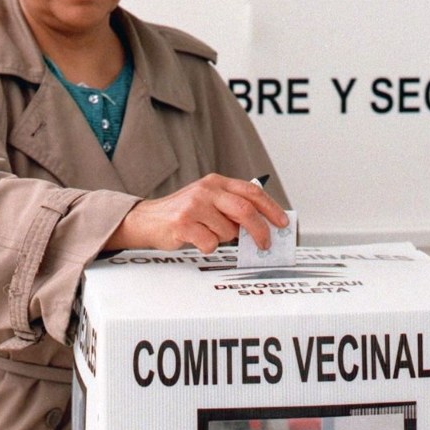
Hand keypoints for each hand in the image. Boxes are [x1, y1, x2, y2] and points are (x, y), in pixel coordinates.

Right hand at [106, 173, 288, 254]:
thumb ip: (232, 207)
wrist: (147, 219)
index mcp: (216, 182)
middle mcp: (206, 190)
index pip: (252, 192)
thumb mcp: (208, 200)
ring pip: (227, 232)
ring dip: (223, 239)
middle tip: (264, 244)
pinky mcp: (183, 224)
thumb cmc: (182, 212)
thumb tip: (263, 224)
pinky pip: (210, 243)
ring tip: (208, 234)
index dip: (271, 208)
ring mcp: (194, 206)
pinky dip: (208, 247)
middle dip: (260, 231)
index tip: (282, 223)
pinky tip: (196, 240)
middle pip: (245, 211)